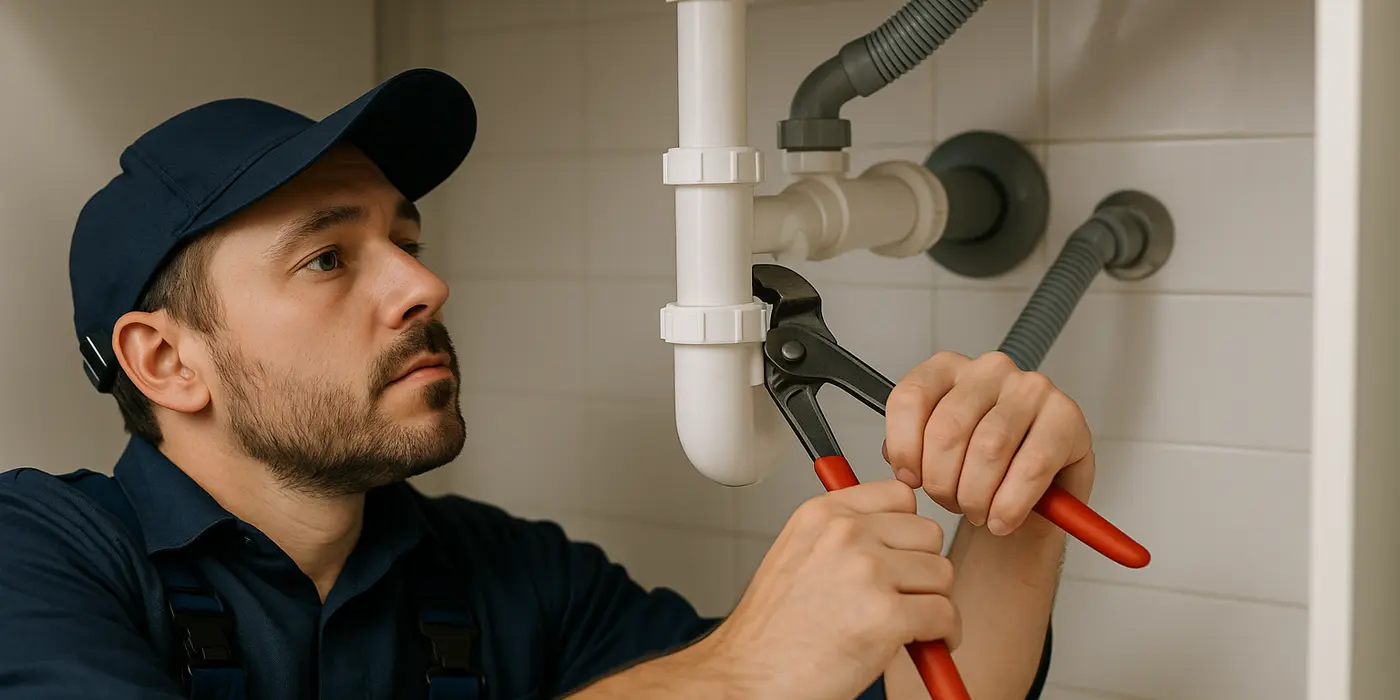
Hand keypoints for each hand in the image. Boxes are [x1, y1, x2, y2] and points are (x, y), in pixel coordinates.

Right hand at [702, 480, 957, 699]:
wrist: (750, 677)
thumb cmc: (773, 631)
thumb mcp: (797, 555)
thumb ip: (842, 534)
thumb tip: (898, 536)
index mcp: (822, 514)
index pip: (900, 495)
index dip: (908, 529)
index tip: (905, 552)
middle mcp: (845, 534)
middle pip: (928, 534)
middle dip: (923, 568)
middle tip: (905, 596)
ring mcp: (867, 572)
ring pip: (942, 573)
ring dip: (933, 602)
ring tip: (908, 623)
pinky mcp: (886, 616)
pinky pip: (945, 615)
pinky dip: (942, 636)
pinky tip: (919, 644)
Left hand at [883, 350, 1094, 536]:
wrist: (1031, 496)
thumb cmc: (979, 470)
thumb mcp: (934, 455)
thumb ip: (910, 450)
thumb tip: (902, 464)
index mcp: (948, 368)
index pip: (911, 398)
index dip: (904, 448)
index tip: (910, 479)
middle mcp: (989, 370)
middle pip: (948, 429)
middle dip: (942, 482)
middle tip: (951, 504)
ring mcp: (1030, 389)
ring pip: (988, 449)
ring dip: (976, 495)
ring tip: (978, 512)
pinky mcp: (1066, 417)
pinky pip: (1030, 467)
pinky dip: (1010, 504)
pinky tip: (1002, 519)